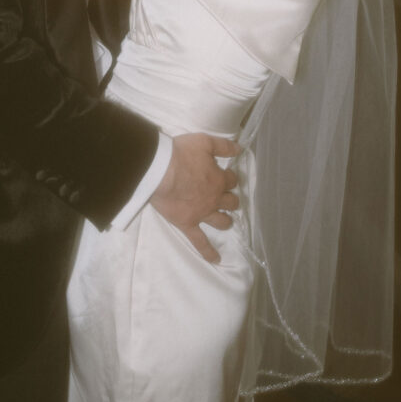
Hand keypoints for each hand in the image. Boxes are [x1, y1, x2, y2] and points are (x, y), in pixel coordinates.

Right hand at [150, 133, 239, 263]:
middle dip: (230, 199)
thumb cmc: (181, 153)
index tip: (226, 175)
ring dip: (226, 220)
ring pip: (221, 220)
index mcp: (219, 179)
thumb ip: (223, 146)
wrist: (160, 171)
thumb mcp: (204, 141)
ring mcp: (202, 214)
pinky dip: (208, 251)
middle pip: (230, 201)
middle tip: (226, 196)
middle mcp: (214, 198)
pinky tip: (216, 259)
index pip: (231, 179)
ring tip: (227, 220)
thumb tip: (240, 149)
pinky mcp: (188, 224)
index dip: (230, 177)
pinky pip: (200, 242)